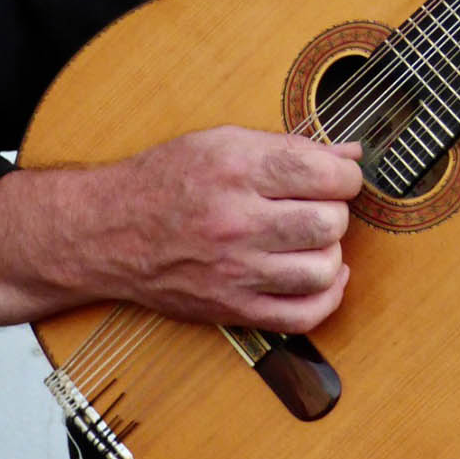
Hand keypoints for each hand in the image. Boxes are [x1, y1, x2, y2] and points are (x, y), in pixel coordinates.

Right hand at [113, 126, 362, 333]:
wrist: (108, 231)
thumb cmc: (167, 179)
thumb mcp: (224, 142)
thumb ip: (291, 147)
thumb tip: (350, 155)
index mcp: (236, 169)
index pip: (323, 174)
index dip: (347, 176)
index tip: (341, 177)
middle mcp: (236, 220)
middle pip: (328, 223)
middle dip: (337, 211)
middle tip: (322, 205)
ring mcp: (234, 270)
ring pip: (322, 270)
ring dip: (331, 252)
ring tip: (314, 239)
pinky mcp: (231, 307)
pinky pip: (302, 316)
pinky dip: (327, 298)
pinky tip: (323, 276)